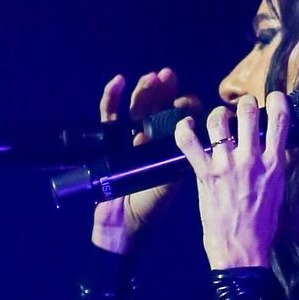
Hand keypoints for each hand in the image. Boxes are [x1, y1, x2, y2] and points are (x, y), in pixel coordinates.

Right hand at [91, 68, 198, 253]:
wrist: (122, 223)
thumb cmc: (150, 205)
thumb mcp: (171, 180)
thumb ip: (179, 157)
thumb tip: (191, 133)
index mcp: (168, 147)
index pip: (179, 119)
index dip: (184, 107)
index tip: (187, 101)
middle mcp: (149, 138)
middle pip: (157, 107)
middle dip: (164, 90)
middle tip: (169, 76)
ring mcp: (127, 138)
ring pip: (135, 107)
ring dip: (143, 90)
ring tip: (151, 78)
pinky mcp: (107, 140)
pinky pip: (108, 116)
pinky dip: (112, 98)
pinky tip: (118, 82)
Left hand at [174, 93, 288, 269]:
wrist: (242, 253)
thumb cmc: (262, 227)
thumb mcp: (278, 193)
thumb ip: (274, 167)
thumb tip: (273, 148)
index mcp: (275, 165)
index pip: (281, 120)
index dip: (276, 100)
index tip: (272, 97)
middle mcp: (251, 160)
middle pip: (248, 111)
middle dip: (244, 104)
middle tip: (241, 111)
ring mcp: (226, 166)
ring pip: (218, 120)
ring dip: (217, 115)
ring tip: (216, 121)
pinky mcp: (204, 175)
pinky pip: (188, 141)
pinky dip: (185, 128)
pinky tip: (187, 125)